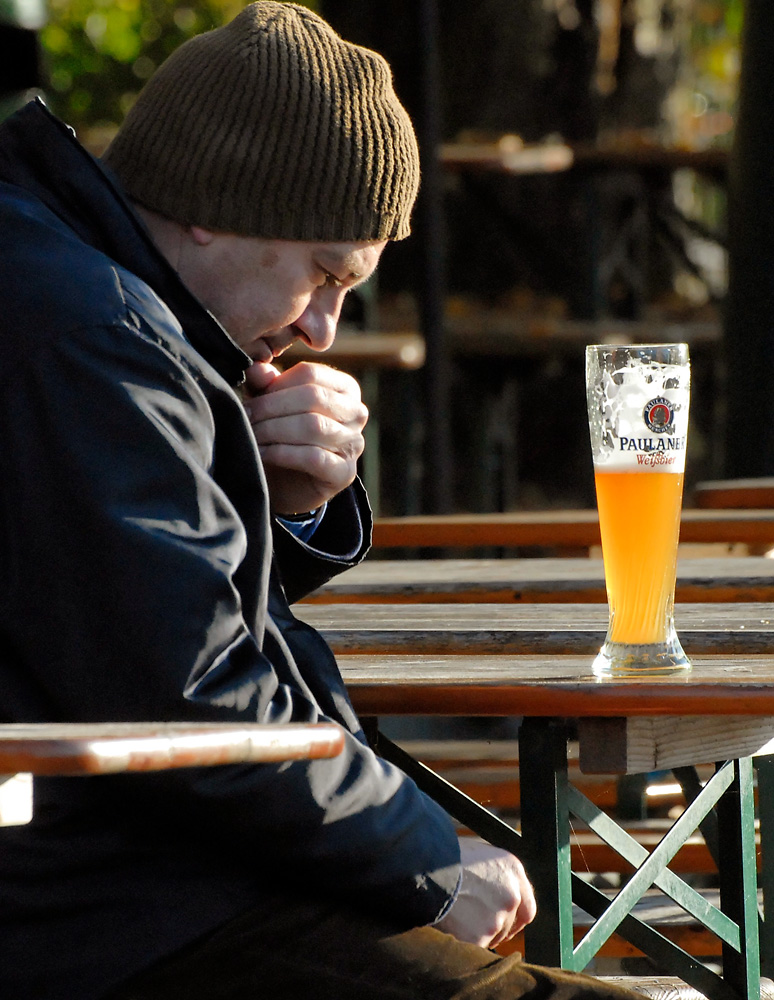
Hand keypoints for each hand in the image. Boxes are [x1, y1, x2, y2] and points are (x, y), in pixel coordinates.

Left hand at [242, 361, 367, 514]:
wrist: (285, 485)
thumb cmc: (280, 435)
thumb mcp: (269, 404)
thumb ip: (263, 384)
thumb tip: (255, 368)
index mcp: (344, 388)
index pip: (310, 374)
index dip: (275, 385)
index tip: (249, 400)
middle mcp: (356, 413)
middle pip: (313, 397)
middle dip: (272, 408)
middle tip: (246, 417)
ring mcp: (354, 443)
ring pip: (313, 426)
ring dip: (274, 430)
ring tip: (252, 436)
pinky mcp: (345, 473)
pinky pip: (314, 457)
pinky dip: (283, 454)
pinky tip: (263, 454)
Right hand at [434, 837, 536, 948]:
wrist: (424, 866)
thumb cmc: (446, 856)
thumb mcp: (480, 855)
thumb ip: (497, 875)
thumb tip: (497, 892)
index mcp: (513, 870)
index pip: (527, 909)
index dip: (515, 919)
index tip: (504, 923)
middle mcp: (511, 895)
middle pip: (508, 926)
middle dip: (493, 926)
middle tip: (472, 920)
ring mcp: (496, 918)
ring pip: (492, 938)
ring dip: (477, 934)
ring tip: (457, 917)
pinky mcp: (479, 937)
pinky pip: (474, 947)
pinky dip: (463, 941)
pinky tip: (451, 926)